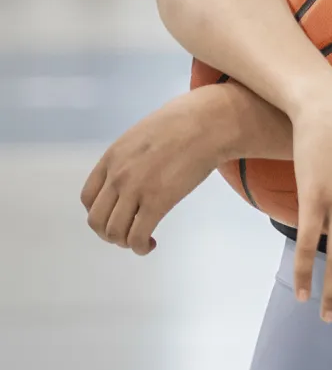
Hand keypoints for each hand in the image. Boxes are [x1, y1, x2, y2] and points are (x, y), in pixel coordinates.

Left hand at [80, 87, 227, 253]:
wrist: (207, 122)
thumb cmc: (182, 122)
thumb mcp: (143, 133)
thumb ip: (130, 155)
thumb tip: (133, 172)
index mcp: (113, 156)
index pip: (88, 197)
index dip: (99, 212)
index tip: (115, 215)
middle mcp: (118, 174)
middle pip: (96, 220)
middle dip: (109, 233)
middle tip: (128, 232)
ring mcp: (136, 189)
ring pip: (114, 233)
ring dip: (125, 242)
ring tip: (141, 238)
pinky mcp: (157, 201)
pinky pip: (137, 237)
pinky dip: (141, 247)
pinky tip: (151, 242)